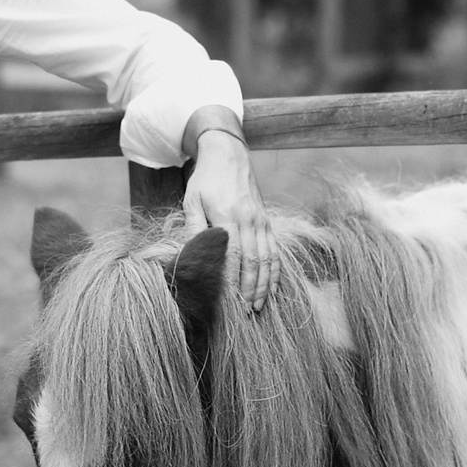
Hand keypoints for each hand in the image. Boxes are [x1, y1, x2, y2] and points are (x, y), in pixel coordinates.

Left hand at [184, 127, 272, 312]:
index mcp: (228, 216)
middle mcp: (249, 220)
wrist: (228, 155)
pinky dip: (275, 270)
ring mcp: (261, 221)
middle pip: (253, 262)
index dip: (232, 281)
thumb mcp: (192, 199)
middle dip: (251, 289)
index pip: (232, 256)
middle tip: (247, 312)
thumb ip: (193, 226)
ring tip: (259, 305)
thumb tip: (192, 253)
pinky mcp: (267, 221)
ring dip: (265, 284)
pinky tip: (272, 286)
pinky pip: (275, 250)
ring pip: (267, 258)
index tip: (228, 302)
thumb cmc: (206, 179)